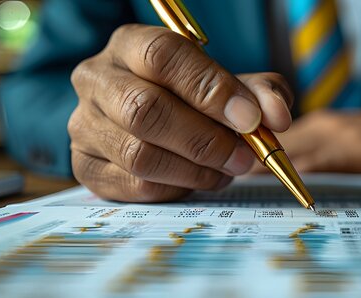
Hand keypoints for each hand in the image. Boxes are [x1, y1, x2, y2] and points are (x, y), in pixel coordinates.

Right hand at [69, 25, 292, 201]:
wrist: (147, 122)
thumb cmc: (190, 99)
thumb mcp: (227, 85)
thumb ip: (259, 93)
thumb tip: (276, 117)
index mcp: (130, 45)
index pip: (164, 56)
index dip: (211, 89)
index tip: (250, 119)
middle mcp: (97, 79)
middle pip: (146, 109)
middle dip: (206, 139)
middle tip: (244, 156)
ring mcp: (84, 125)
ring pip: (140, 154)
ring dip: (195, 170)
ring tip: (226, 170)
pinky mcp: (86, 166)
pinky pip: (133, 186)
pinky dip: (177, 188)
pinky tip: (197, 180)